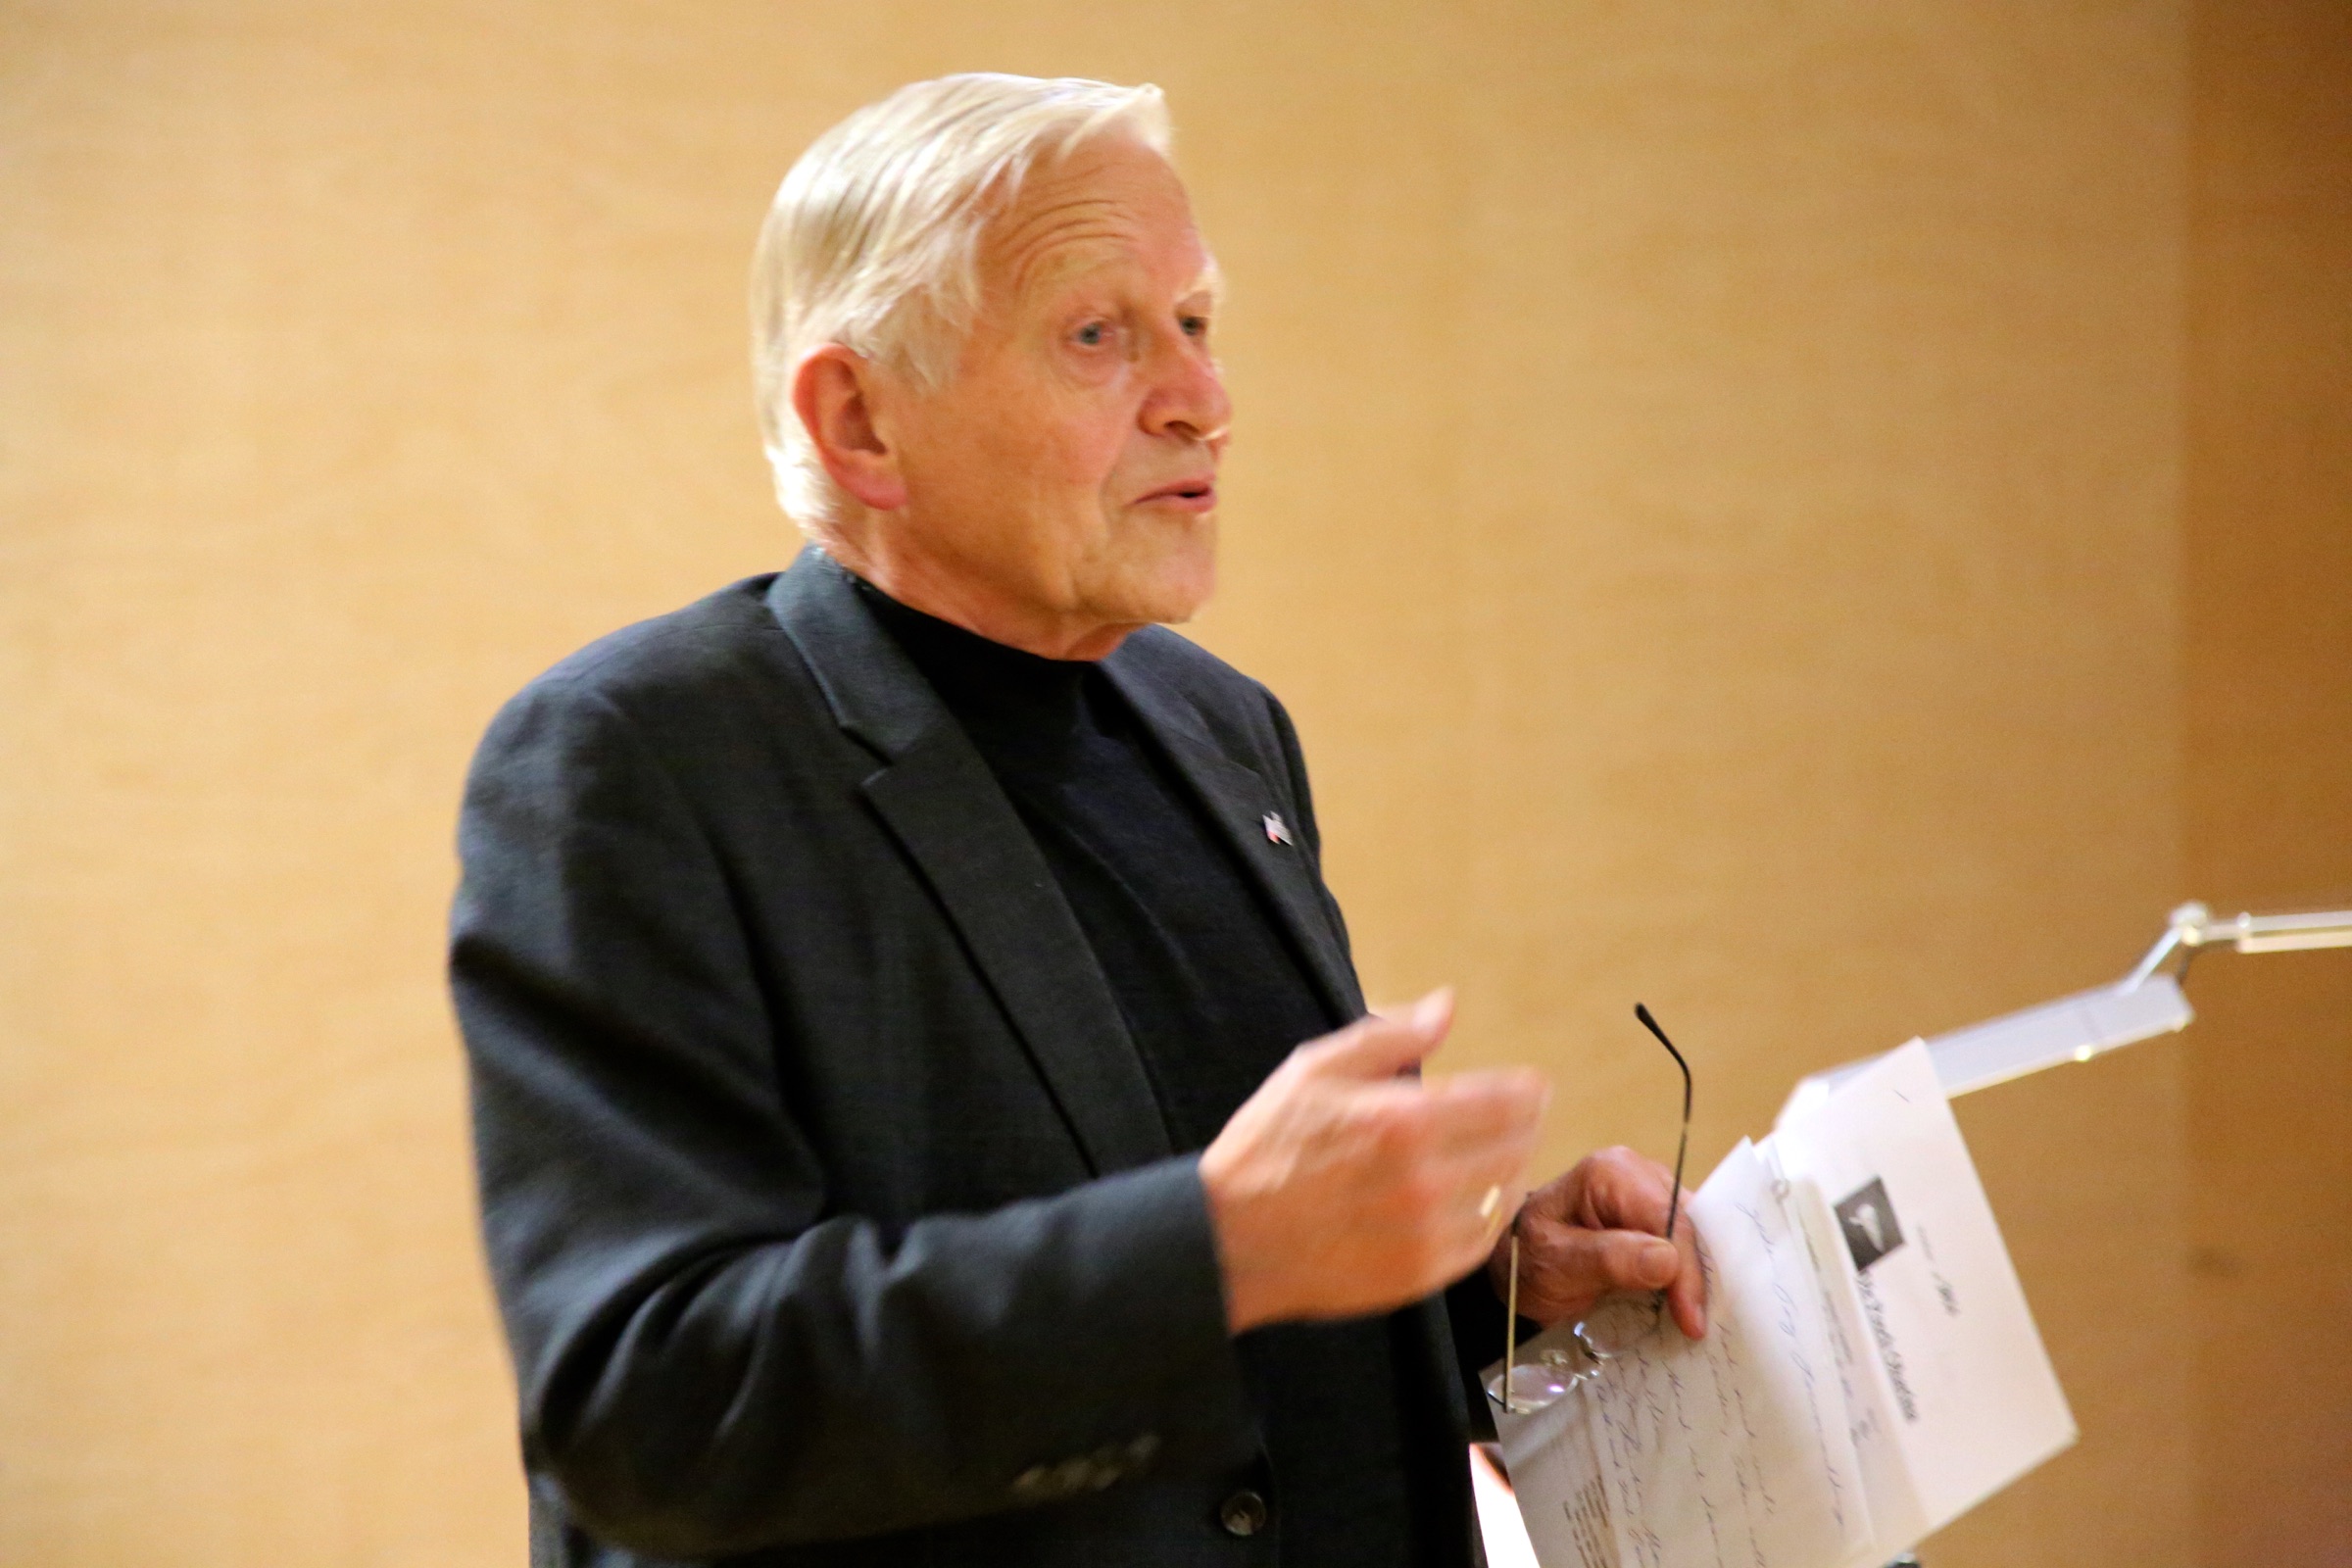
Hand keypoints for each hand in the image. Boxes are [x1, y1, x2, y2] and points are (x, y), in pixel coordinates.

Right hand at [1200, 989, 1548, 1333]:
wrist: (1230, 1240)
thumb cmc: (1267, 1149)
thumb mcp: (1315, 1070)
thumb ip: (1389, 1036)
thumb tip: (1446, 1007)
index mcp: (1402, 1120)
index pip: (1506, 1099)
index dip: (1530, 1089)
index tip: (1535, 1086)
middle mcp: (1424, 1179)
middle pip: (1518, 1145)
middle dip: (1527, 1124)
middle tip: (1523, 1116)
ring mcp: (1425, 1233)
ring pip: (1505, 1194)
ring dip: (1511, 1168)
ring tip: (1499, 1154)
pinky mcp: (1420, 1276)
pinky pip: (1482, 1240)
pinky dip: (1489, 1215)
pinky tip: (1474, 1199)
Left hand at [1490, 1146, 1707, 1338]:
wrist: (1515, 1270)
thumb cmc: (1528, 1261)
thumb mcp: (1557, 1265)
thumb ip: (1609, 1260)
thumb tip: (1668, 1260)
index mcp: (1609, 1173)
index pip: (1666, 1216)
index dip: (1685, 1268)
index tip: (1691, 1319)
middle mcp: (1635, 1173)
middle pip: (1687, 1221)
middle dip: (1697, 1272)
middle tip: (1702, 1324)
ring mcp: (1648, 1193)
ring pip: (1692, 1233)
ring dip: (1697, 1275)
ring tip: (1701, 1319)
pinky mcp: (1654, 1219)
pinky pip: (1684, 1243)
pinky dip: (1687, 1274)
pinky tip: (1691, 1304)